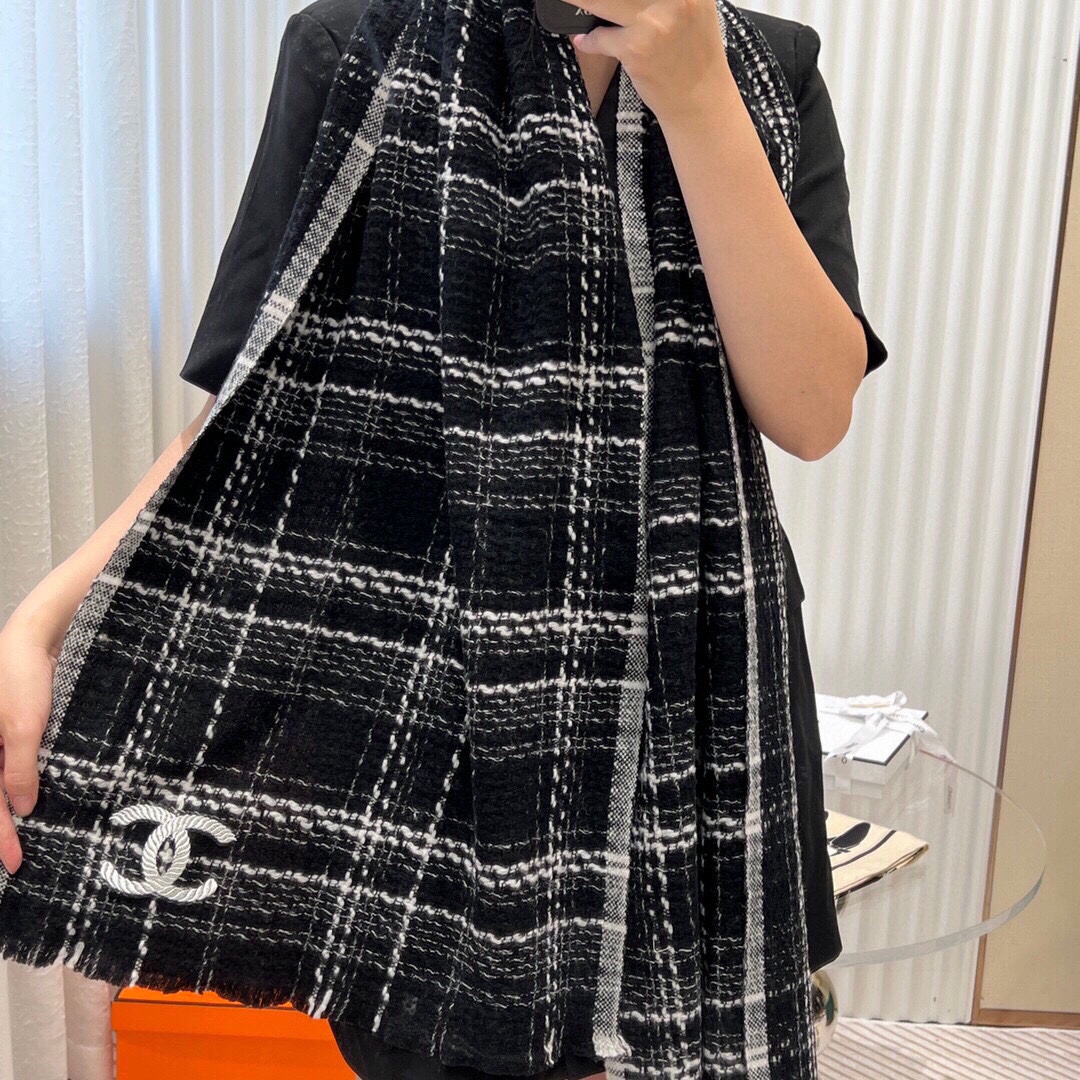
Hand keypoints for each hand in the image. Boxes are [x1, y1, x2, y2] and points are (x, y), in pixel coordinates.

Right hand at [0, 611, 59, 873]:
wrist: (35, 637)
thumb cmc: (22, 676)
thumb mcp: (24, 726)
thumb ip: (19, 770)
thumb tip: (21, 810)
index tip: (15, 863)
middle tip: (18, 861)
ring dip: (6, 811)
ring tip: (21, 840)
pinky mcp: (9, 733)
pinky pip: (5, 768)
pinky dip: (15, 787)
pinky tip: (28, 803)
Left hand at [569, 0, 730, 123]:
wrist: (700, 100)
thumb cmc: (693, 53)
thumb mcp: (692, 7)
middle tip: (586, 0)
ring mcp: (654, 21)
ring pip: (601, 1)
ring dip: (579, 1)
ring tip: (568, 2)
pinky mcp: (636, 48)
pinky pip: (600, 36)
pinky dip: (590, 40)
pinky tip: (586, 40)